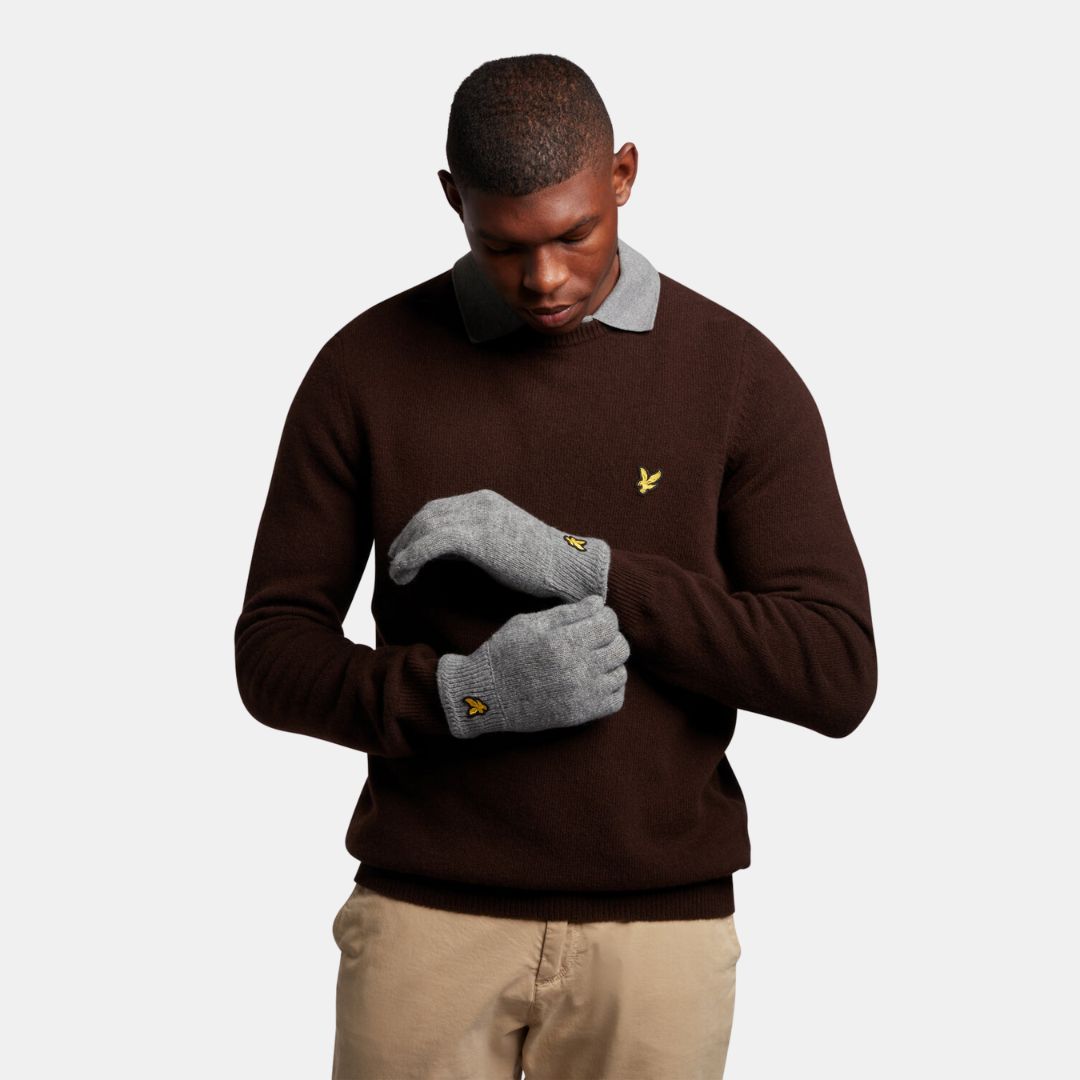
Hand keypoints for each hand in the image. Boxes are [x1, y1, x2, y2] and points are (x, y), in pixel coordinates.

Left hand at [388, 488, 610, 601]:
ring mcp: (478, 517)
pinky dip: (412, 557)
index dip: (418, 526)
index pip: (440, 507)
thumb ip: (481, 537)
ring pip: (426, 528)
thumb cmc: (541, 563)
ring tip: (397, 573)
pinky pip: (431, 544)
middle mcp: (479, 502)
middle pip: (428, 513)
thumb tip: (456, 551)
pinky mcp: (477, 538)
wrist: (566, 566)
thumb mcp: (506, 540)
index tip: (406, 545)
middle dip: (406, 536)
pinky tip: (404, 573)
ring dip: (404, 550)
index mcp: (486, 500)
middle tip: (395, 559)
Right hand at [436, 595, 629, 738]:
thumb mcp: (529, 622)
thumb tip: (599, 603)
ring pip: (621, 673)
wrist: (485, 695)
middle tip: (594, 639)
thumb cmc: (504, 653)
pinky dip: (611, 688)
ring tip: (593, 660)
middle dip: (610, 638)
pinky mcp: (579, 715)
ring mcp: (580, 694)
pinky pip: (616, 700)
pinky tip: (596, 680)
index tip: (595, 619)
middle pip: (620, 647)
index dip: (605, 617)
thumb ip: (567, 612)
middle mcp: (576, 668)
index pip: (608, 623)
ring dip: (611, 663)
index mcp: (563, 641)